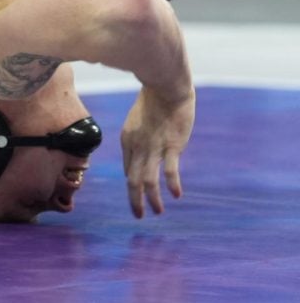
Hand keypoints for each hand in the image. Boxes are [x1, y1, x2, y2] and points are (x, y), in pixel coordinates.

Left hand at [120, 85, 194, 217]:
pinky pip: (169, 171)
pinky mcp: (172, 146)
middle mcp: (136, 147)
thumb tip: (140, 155)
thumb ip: (138, 140)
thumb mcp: (138, 122)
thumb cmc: (154, 102)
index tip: (138, 195)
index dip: (132, 183)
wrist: (165, 86)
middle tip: (138, 215)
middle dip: (134, 200)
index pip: (127, 168)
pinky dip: (171, 185)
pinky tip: (176, 195)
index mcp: (127, 140)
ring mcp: (153, 148)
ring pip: (147, 180)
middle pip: (132, 179)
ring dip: (151, 199)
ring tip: (156, 212)